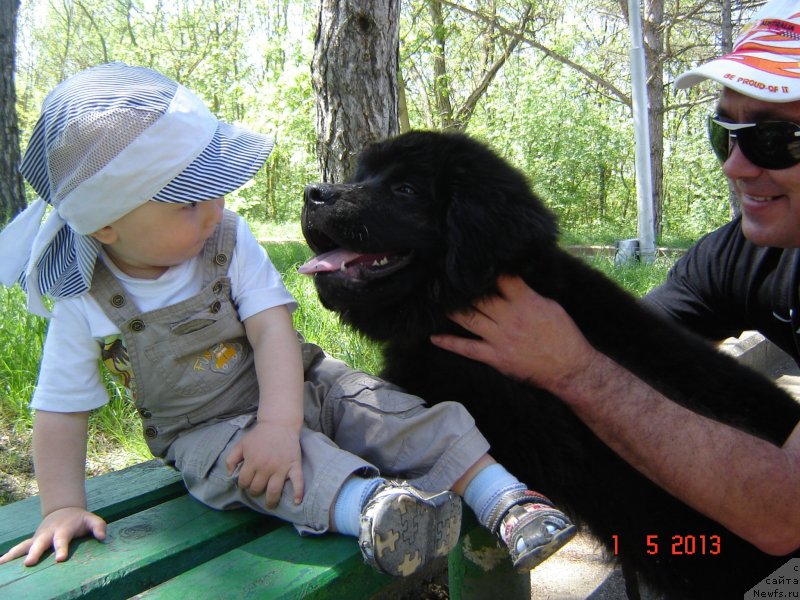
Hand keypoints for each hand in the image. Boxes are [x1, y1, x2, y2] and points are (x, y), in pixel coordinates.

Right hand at [0, 506, 105, 565]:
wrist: (64, 510)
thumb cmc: (79, 519)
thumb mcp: (91, 519)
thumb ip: (99, 526)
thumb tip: (103, 537)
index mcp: (63, 529)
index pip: (62, 540)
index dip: (61, 549)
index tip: (60, 559)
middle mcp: (48, 533)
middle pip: (40, 543)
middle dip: (35, 552)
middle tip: (29, 563)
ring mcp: (38, 537)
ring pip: (25, 545)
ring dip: (15, 554)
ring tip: (4, 563)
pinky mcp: (32, 541)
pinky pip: (19, 548)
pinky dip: (10, 555)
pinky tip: (1, 563)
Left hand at [225, 420, 303, 508]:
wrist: (279, 423)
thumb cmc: (259, 435)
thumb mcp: (241, 444)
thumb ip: (231, 458)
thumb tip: (230, 474)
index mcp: (252, 462)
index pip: (244, 482)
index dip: (244, 484)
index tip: (247, 482)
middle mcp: (266, 467)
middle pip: (257, 488)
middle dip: (255, 490)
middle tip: (258, 488)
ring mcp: (281, 468)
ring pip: (274, 491)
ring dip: (271, 500)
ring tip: (270, 503)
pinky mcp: (294, 466)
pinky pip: (298, 482)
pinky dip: (298, 493)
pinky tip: (296, 501)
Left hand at [431, 275, 597, 391]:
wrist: (569, 368)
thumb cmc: (564, 335)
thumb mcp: (551, 307)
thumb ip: (529, 294)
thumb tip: (513, 280)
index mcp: (525, 302)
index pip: (502, 279)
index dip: (487, 270)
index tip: (473, 262)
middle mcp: (509, 318)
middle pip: (480, 298)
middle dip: (463, 288)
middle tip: (446, 279)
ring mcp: (499, 338)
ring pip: (469, 319)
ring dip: (452, 310)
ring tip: (436, 300)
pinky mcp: (495, 357)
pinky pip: (467, 349)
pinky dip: (449, 342)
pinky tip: (434, 337)